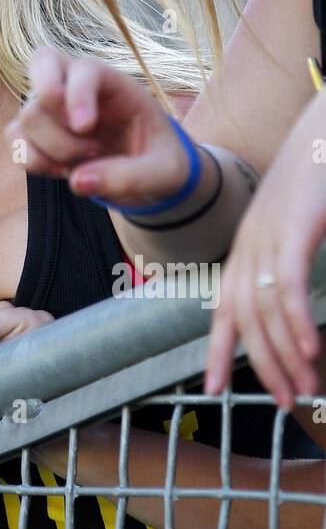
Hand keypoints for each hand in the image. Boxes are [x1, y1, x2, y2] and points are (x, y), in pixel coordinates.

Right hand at [6, 46, 193, 209]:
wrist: (146, 176)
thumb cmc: (158, 161)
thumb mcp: (163, 172)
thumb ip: (131, 176)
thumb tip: (78, 182)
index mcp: (112, 83)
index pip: (83, 69)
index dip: (77, 93)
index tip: (86, 128)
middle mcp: (75, 86)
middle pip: (41, 72)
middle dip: (56, 114)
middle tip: (84, 140)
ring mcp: (50, 109)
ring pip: (27, 116)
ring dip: (53, 148)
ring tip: (85, 160)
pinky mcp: (35, 135)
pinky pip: (14, 140)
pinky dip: (31, 160)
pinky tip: (61, 171)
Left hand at [205, 93, 325, 408]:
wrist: (323, 126)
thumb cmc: (317, 179)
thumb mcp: (294, 227)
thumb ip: (287, 265)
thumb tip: (291, 302)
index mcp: (246, 247)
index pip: (224, 306)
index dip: (218, 348)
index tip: (213, 387)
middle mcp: (248, 244)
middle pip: (244, 318)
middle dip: (262, 365)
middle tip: (283, 402)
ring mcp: (269, 235)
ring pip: (264, 310)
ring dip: (285, 355)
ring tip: (303, 389)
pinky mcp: (295, 227)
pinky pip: (287, 286)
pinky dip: (296, 322)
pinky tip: (309, 351)